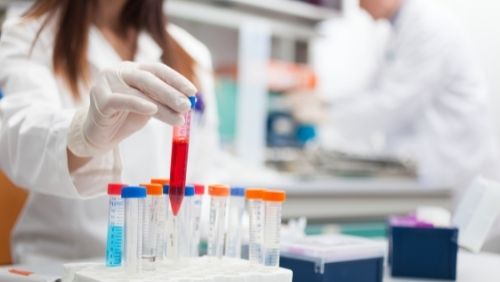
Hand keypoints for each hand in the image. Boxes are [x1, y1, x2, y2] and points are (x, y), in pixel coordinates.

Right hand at [67, 61, 195, 157]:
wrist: (98, 135)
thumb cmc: (125, 118)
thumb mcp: (149, 108)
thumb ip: (163, 103)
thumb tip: (188, 104)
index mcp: (134, 69)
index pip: (158, 69)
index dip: (176, 79)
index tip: (193, 92)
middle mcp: (120, 71)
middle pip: (149, 78)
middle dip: (171, 92)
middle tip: (187, 105)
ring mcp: (107, 82)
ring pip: (139, 91)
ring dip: (162, 105)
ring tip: (179, 118)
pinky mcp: (98, 98)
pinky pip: (120, 100)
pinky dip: (137, 103)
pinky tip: (151, 109)